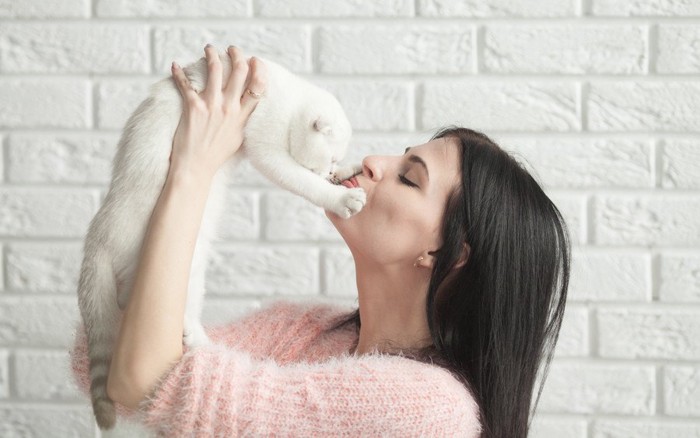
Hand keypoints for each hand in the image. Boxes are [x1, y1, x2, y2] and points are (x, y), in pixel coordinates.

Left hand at [169, 44, 266, 179]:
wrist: (196, 168)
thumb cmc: (216, 156)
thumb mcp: (239, 138)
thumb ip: (244, 120)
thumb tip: (247, 107)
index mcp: (243, 116)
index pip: (258, 86)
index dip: (258, 68)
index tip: (255, 60)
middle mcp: (230, 108)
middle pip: (239, 71)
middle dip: (236, 55)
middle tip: (232, 49)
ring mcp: (211, 106)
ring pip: (215, 69)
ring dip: (212, 55)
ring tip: (209, 49)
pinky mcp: (193, 108)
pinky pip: (186, 83)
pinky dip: (178, 72)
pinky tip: (175, 65)